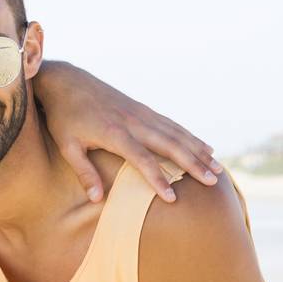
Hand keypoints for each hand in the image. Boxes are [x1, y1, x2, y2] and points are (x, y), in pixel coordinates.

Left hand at [38, 63, 223, 202]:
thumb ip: (84, 172)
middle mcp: (134, 122)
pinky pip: (172, 125)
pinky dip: (191, 137)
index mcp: (114, 134)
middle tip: (211, 182)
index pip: (142, 160)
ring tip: (217, 169)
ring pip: (177, 134)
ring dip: (198, 152)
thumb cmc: (64, 117)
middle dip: (192, 165)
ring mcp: (141, 114)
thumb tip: (96, 199)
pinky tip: (205, 148)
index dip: (158, 180)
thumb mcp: (67, 146)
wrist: (68, 82)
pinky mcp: (143, 109)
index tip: (172, 198)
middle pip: (170, 145)